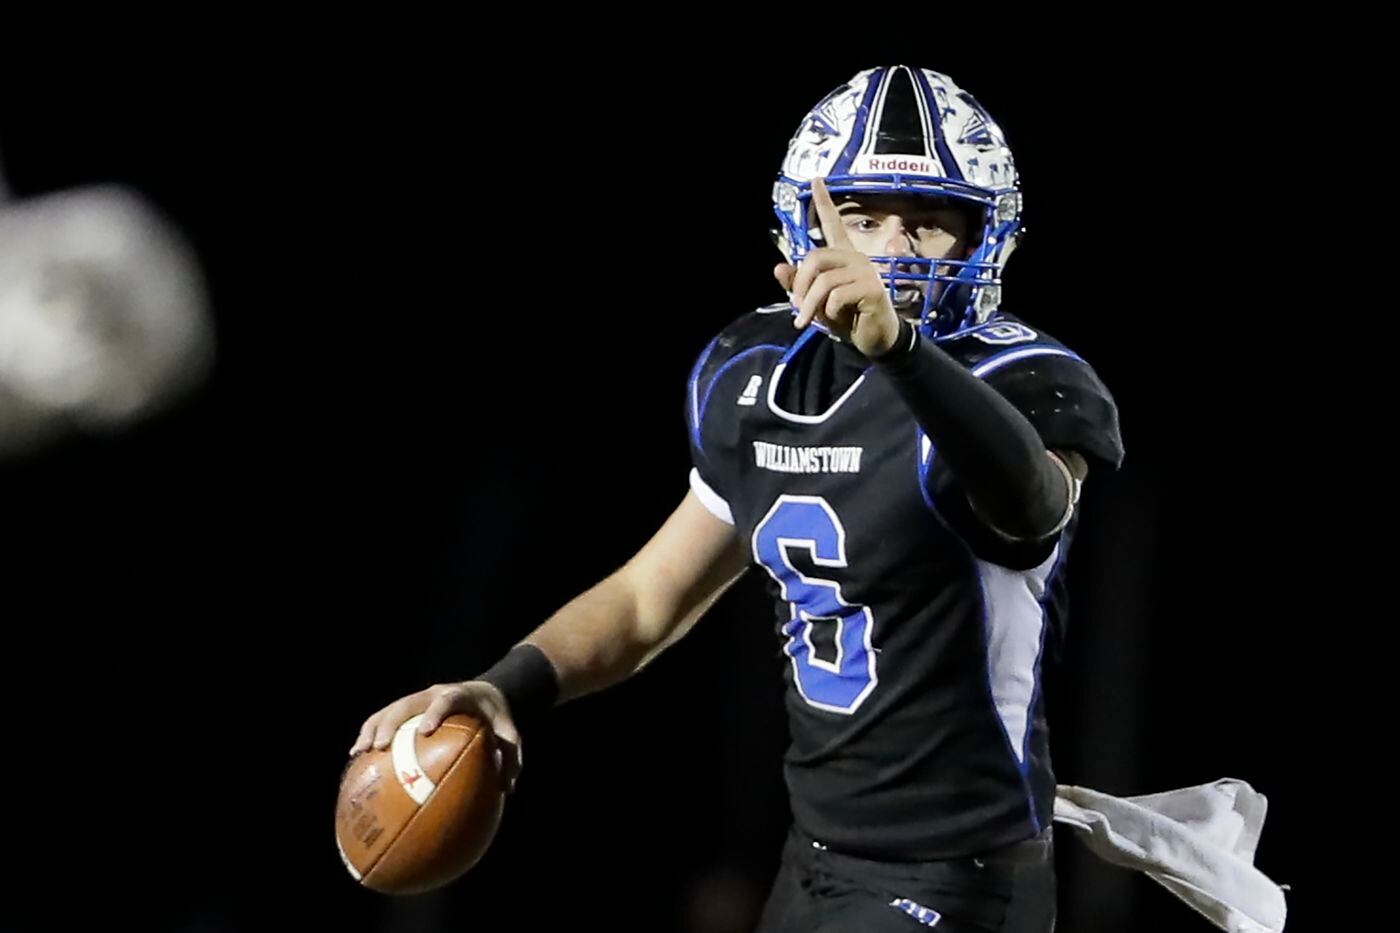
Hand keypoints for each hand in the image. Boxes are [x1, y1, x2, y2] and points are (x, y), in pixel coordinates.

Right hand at [348, 680, 522, 790]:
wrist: (487, 694)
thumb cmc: (497, 718)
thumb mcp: (510, 734)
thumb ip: (510, 757)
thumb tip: (506, 788)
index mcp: (460, 695)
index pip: (445, 700)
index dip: (434, 713)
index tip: (424, 731)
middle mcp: (434, 693)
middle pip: (407, 703)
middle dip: (390, 724)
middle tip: (380, 747)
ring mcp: (418, 699)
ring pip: (389, 709)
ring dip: (372, 730)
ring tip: (358, 754)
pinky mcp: (408, 709)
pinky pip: (384, 718)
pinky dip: (370, 735)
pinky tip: (358, 757)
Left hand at [772, 177, 901, 357]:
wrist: (873, 339)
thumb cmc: (845, 317)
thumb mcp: (816, 302)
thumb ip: (798, 285)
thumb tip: (778, 267)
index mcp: (842, 256)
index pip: (832, 223)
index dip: (824, 202)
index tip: (816, 180)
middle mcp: (855, 257)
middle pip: (815, 258)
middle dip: (800, 286)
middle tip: (796, 309)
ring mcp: (865, 271)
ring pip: (824, 281)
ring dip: (810, 305)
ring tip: (807, 321)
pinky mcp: (872, 288)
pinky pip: (838, 295)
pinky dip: (829, 311)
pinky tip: (838, 318)